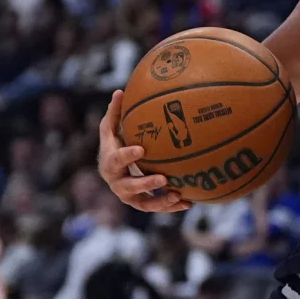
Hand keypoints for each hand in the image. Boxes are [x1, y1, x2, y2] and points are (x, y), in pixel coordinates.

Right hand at [98, 90, 191, 212]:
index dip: (127, 156)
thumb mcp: (111, 129)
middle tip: (162, 178)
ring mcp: (129, 196)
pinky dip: (171, 207)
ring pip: (143, 203)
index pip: (116, 160)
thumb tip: (120, 91)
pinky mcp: (141, 203)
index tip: (141, 149)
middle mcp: (117, 183)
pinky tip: (189, 203)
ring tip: (178, 195)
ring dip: (160, 201)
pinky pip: (156, 207)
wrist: (112, 170)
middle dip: (145, 184)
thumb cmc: (115, 143)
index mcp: (110, 163)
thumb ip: (115, 113)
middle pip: (128, 187)